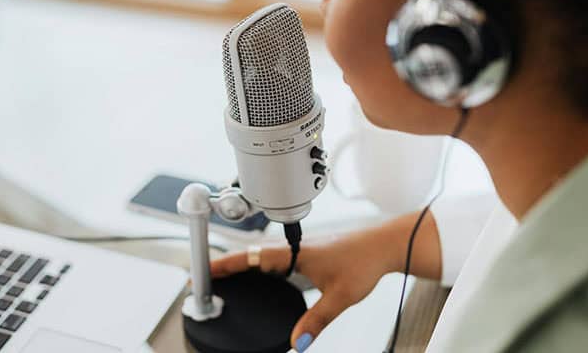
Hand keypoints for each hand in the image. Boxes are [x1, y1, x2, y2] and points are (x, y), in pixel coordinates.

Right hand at [211, 231, 394, 351]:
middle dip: (226, 265)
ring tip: (223, 277)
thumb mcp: (339, 296)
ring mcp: (300, 250)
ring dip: (242, 265)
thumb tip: (297, 342)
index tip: (206, 270)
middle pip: (250, 255)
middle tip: (204, 276)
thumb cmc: (364, 261)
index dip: (226, 264)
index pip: (252, 257)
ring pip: (262, 256)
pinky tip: (259, 277)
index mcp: (295, 253)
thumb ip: (316, 320)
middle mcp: (293, 248)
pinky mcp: (307, 254)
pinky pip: (274, 259)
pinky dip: (259, 267)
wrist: (383, 246)